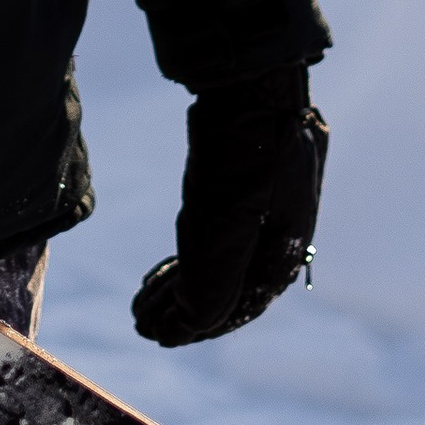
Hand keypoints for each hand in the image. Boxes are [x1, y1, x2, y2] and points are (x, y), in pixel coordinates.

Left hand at [132, 66, 327, 346]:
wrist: (258, 90)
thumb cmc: (245, 157)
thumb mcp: (224, 227)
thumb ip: (211, 283)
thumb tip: (191, 326)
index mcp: (283, 259)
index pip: (235, 310)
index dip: (193, 327)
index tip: (156, 334)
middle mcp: (280, 244)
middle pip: (228, 294)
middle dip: (184, 311)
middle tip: (142, 319)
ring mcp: (267, 218)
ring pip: (222, 269)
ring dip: (183, 289)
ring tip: (144, 299)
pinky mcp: (249, 194)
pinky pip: (222, 243)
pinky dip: (193, 261)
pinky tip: (166, 266)